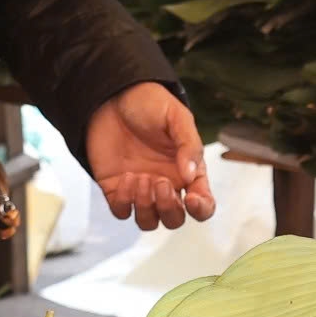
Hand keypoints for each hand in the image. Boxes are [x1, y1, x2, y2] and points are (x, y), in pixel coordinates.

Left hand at [85, 83, 216, 230]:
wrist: (112, 95)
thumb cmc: (150, 103)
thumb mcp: (176, 116)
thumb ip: (188, 145)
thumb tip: (190, 176)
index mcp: (187, 171)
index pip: (202, 203)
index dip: (201, 208)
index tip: (190, 198)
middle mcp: (166, 184)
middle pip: (173, 219)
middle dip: (168, 208)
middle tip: (160, 182)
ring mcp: (140, 189)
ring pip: (148, 221)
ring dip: (146, 207)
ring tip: (140, 177)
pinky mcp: (116, 189)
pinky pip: (122, 211)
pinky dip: (125, 202)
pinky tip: (126, 177)